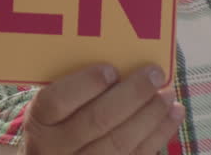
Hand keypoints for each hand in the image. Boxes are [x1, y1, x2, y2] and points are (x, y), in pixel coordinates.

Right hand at [20, 63, 183, 154]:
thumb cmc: (56, 124)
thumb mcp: (50, 108)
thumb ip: (72, 89)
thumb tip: (120, 64)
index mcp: (38, 123)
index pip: (56, 101)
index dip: (85, 84)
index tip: (111, 69)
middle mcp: (55, 149)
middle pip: (96, 121)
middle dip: (131, 95)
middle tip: (154, 74)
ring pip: (120, 143)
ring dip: (150, 116)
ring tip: (168, 94)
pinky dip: (158, 135)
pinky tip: (172, 114)